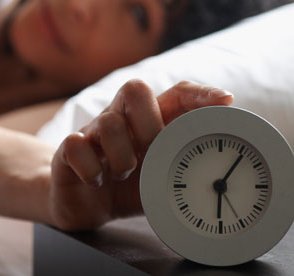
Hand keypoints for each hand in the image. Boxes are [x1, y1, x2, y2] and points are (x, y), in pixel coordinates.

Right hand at [48, 80, 233, 230]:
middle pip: (136, 88)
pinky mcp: (68, 151)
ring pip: (108, 122)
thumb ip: (182, 166)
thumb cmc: (126, 187)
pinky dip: (91, 169)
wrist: (81, 205)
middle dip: (149, 123)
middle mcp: (120, 119)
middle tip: (152, 153)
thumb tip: (221, 174)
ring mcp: (93, 132)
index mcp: (149, 122)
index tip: (225, 100)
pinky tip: (97, 180)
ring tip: (123, 175)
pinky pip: (76, 146)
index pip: (176, 93)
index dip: (200, 93)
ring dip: (122, 156)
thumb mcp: (161, 178)